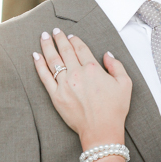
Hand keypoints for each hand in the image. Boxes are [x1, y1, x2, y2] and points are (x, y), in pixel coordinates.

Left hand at [33, 28, 131, 146]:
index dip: (74, 40)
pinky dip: (39, 65)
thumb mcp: (125, 84)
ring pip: (53, 60)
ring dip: (47, 46)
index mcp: (93, 69)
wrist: (101, 130)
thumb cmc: (114, 109)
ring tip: (43, 37)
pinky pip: (45, 77)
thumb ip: (116, 66)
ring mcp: (64, 85)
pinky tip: (35, 56)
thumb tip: (107, 54)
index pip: (81, 48)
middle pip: (65, 51)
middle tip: (54, 31)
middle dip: (58, 38)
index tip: (70, 36)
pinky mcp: (56, 96)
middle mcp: (77, 74)